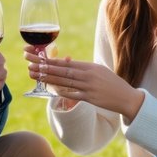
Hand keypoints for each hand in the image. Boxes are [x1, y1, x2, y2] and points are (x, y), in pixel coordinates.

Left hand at [24, 49, 144, 119]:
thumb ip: (83, 68)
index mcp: (89, 66)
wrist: (126, 97)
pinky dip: (61, 91)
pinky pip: (72, 94)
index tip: (37, 58)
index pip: (66, 63)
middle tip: (30, 64)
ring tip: (34, 74)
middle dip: (44, 67)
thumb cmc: (111, 83)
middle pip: (62, 70)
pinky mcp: (90, 98)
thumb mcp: (98, 71)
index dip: (50, 61)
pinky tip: (50, 89)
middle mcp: (88, 75)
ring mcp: (89, 87)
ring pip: (64, 81)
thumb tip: (67, 63)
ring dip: (48, 78)